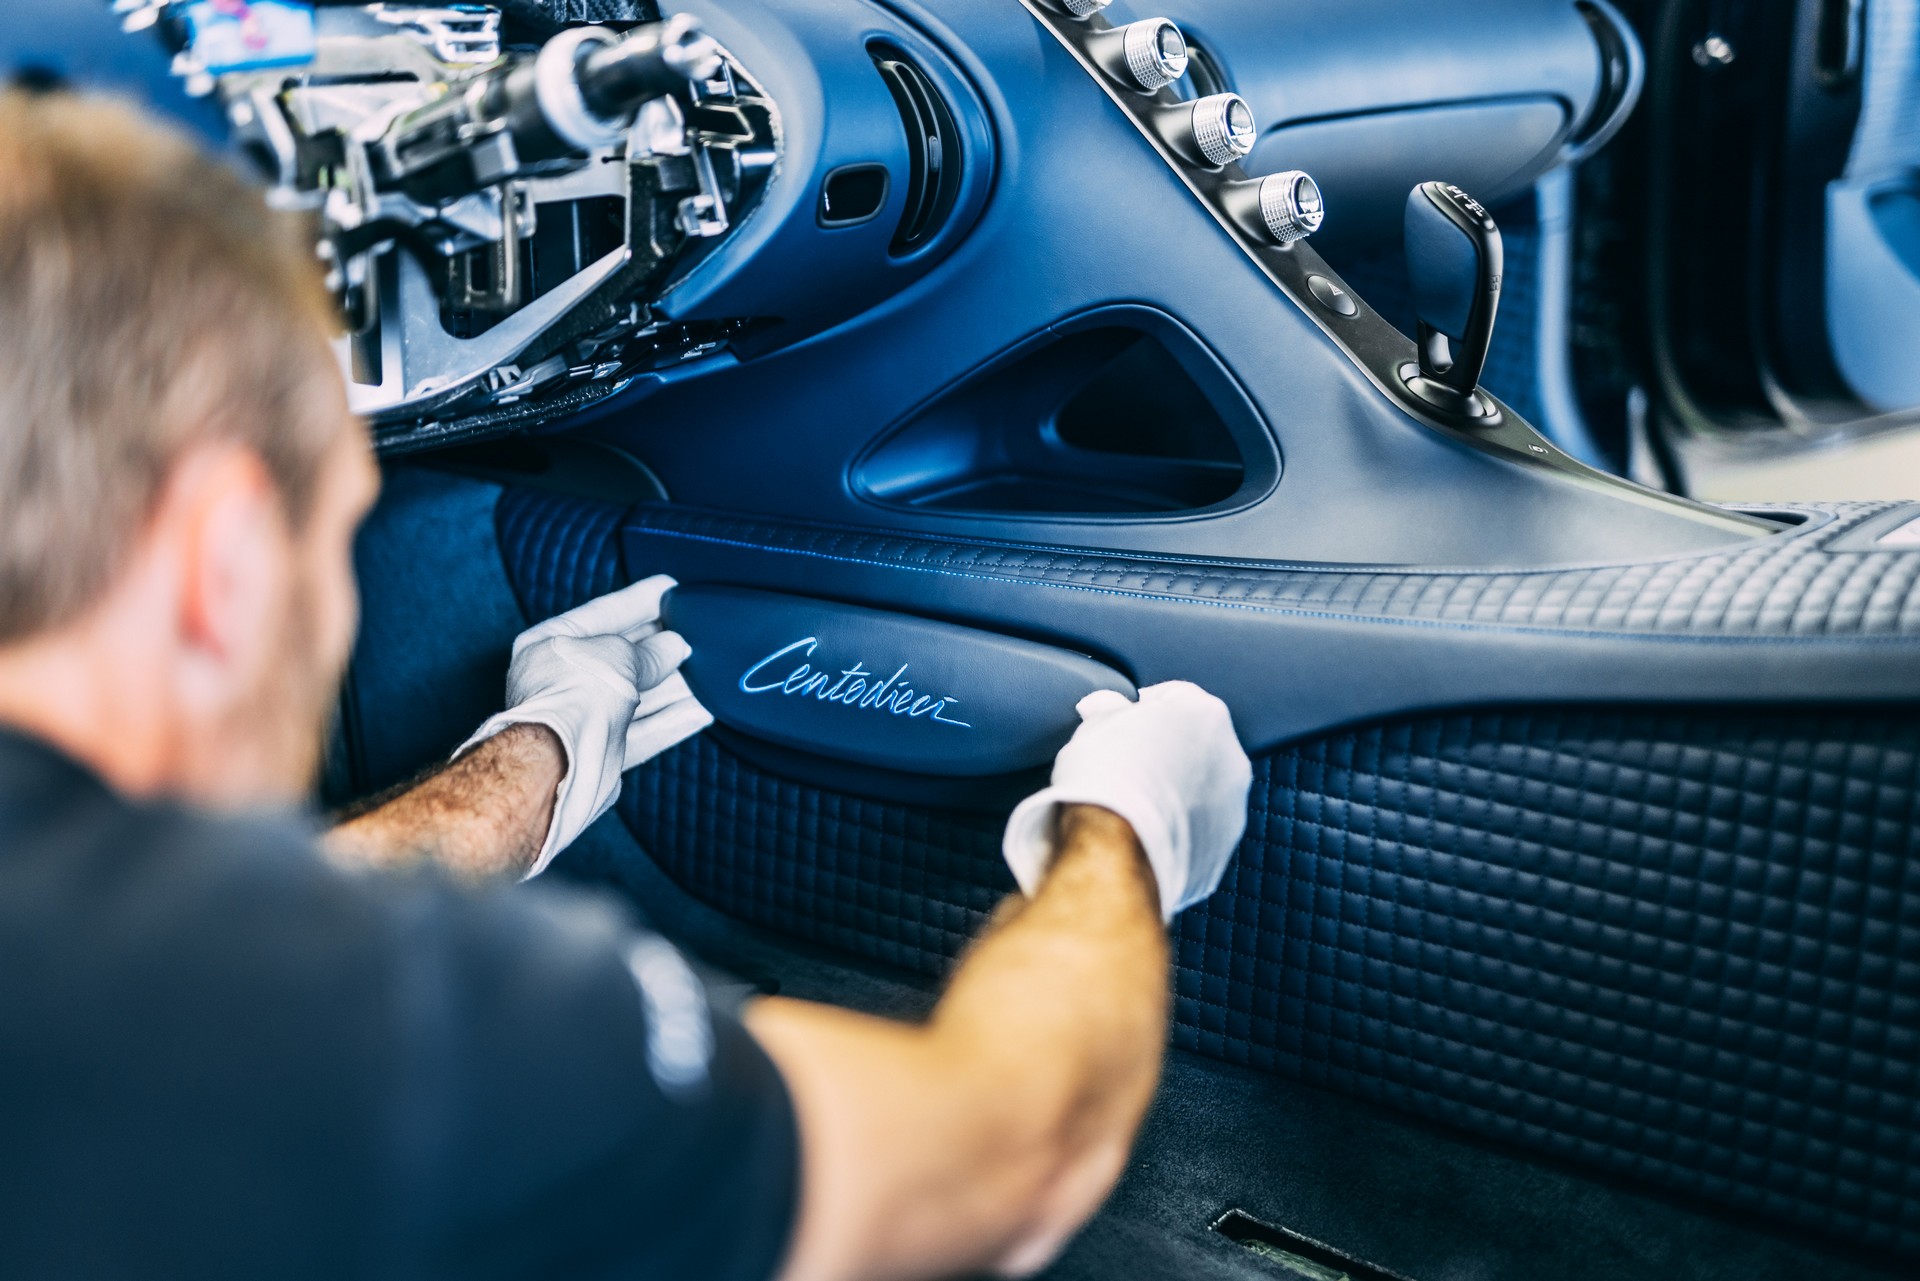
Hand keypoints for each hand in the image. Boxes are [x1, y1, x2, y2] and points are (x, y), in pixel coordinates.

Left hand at [457, 575, 711, 876]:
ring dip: (673, 687)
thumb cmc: (572, 697)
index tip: (669, 588)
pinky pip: (643, 732)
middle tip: (695, 633)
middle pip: (622, 657)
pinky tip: (701, 711)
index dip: (640, 599)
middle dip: (660, 648)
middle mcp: (563, 681)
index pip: (604, 613)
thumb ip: (649, 651)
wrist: (561, 761)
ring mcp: (583, 718)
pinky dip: (672, 721)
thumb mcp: (618, 654)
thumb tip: (674, 647)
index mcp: (551, 644)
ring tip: (708, 675)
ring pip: (637, 697)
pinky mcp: (602, 752)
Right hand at [1002, 681, 1251, 919]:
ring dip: (1176, 792)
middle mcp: (1231, 757)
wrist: (1114, 846)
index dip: (1144, 707)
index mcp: (1205, 714)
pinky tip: (1145, 834)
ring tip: (1135, 804)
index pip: (1175, 697)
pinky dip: (1177, 829)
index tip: (1122, 722)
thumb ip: (1108, 707)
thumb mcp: (1096, 725)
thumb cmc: (1105, 776)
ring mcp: (1232, 807)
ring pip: (1202, 791)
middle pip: (1195, 745)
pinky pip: (1198, 830)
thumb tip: (1104, 704)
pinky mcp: (1221, 848)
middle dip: (1166, 752)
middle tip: (1127, 764)